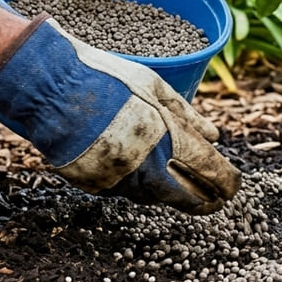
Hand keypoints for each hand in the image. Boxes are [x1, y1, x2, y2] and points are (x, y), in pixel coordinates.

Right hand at [0, 16, 240, 214]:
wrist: (48, 88)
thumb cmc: (105, 79)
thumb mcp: (154, 86)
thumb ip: (187, 115)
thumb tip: (215, 136)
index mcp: (164, 137)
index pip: (207, 170)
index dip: (225, 182)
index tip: (234, 187)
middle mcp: (142, 165)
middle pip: (183, 196)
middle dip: (204, 201)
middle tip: (216, 202)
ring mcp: (115, 179)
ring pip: (153, 196)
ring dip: (170, 192)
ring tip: (183, 187)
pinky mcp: (91, 185)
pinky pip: (123, 191)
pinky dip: (137, 185)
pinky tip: (142, 173)